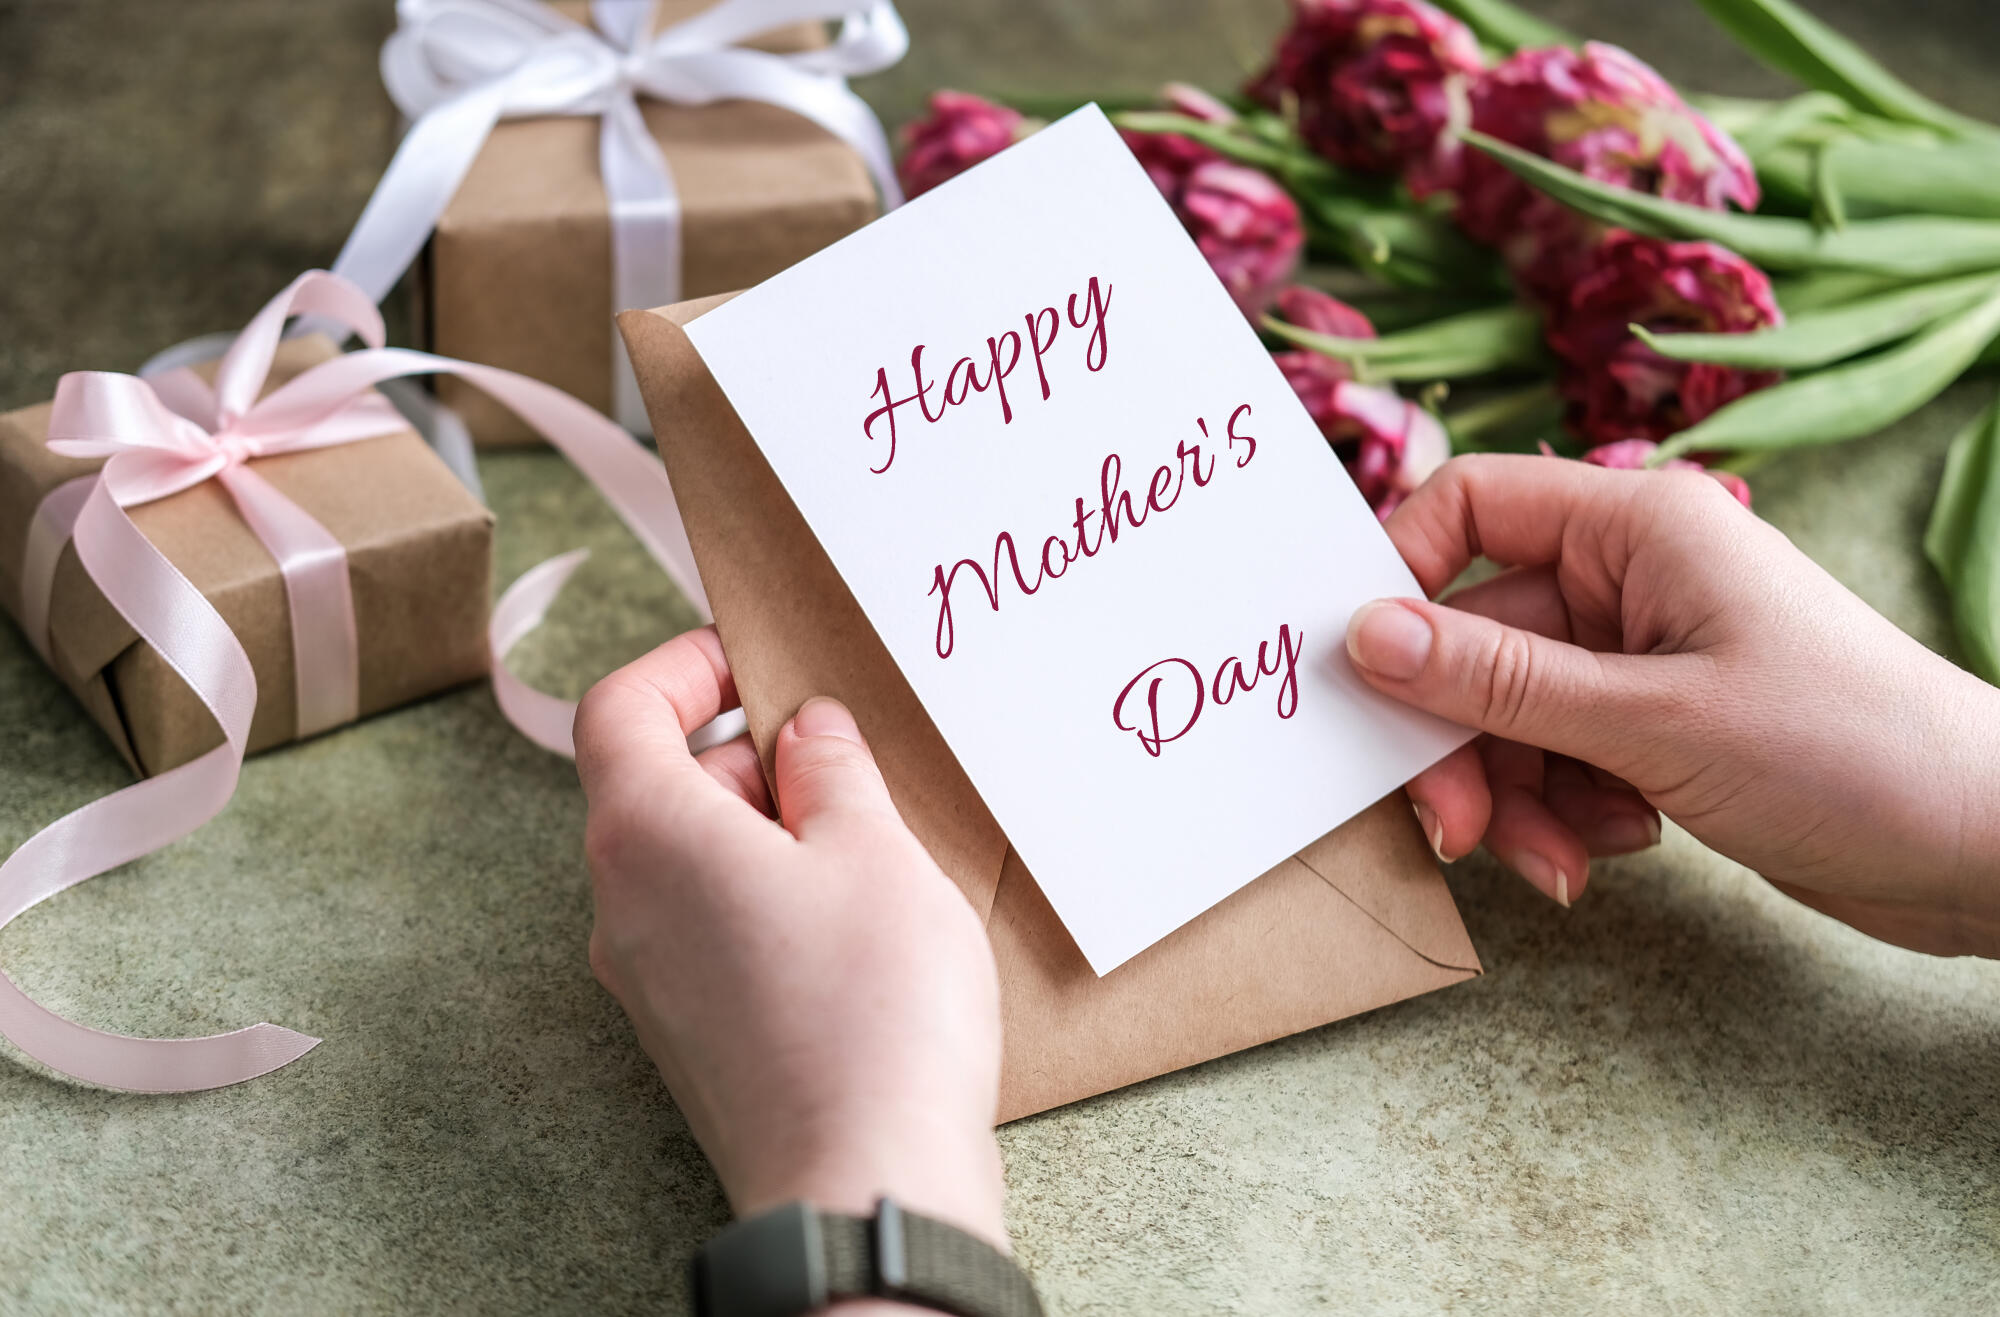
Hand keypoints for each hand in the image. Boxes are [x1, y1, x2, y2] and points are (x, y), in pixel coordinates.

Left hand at [574, 628, 1007, 1266]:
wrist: (863, 1185)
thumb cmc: (871, 1012)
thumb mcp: (874, 851)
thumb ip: (833, 770)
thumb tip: (809, 734)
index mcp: (646, 837)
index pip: (620, 711)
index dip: (683, 666)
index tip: (753, 659)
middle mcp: (624, 907)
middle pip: (662, 786)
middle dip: (752, 755)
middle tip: (849, 758)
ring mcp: (652, 981)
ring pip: (695, 861)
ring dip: (773, 831)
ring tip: (872, 848)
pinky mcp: (693, 1036)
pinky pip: (715, 929)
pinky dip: (774, 899)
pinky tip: (859, 926)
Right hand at [1348, 454, 1999, 956]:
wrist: (1981, 847)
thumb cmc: (1850, 751)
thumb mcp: (1651, 719)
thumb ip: (1498, 679)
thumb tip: (1364, 634)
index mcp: (1635, 525)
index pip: (1467, 508)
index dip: (1399, 580)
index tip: (1363, 675)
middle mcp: (1629, 577)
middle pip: (1474, 639)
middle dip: (1460, 742)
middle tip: (1458, 831)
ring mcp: (1641, 655)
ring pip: (1507, 714)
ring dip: (1515, 797)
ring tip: (1565, 862)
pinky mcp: (1654, 726)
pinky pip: (1554, 759)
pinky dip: (1563, 813)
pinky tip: (1617, 849)